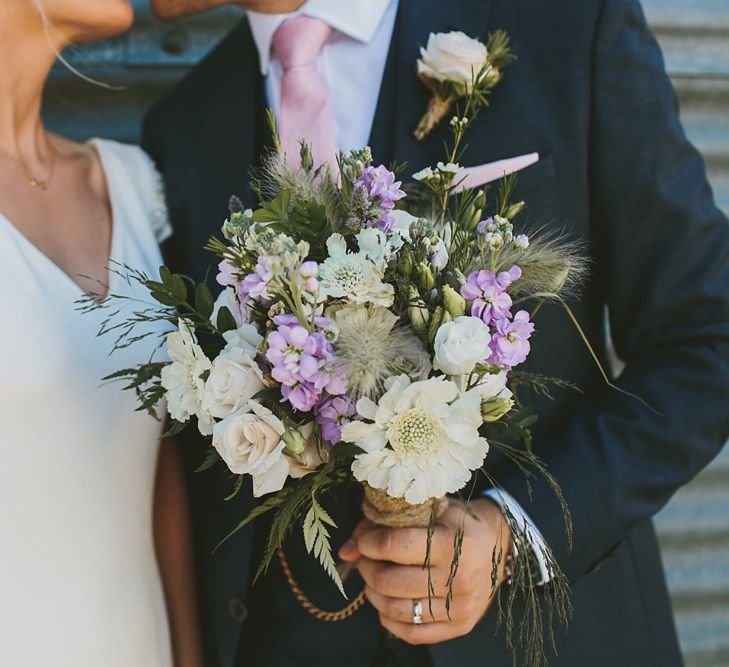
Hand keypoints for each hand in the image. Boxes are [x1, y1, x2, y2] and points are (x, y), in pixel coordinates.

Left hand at [339, 498, 511, 644]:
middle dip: (368, 569)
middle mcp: (458, 578)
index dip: (369, 543)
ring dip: (374, 594)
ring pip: (397, 610)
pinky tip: (388, 602)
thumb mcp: (427, 509)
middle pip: (391, 582)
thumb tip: (346, 551)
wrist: (501, 542)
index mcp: (451, 543)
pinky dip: (389, 620)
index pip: (395, 545)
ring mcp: (460, 607)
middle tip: (367, 560)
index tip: (366, 541)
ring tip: (375, 579)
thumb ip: (383, 524)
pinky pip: (412, 634)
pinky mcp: (460, 626)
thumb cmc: (457, 521)